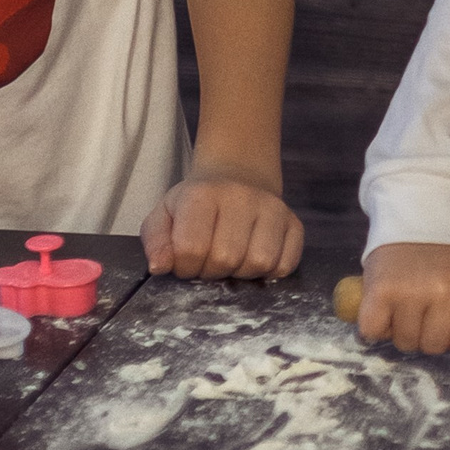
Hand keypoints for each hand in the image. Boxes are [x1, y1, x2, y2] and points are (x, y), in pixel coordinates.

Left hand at [141, 173, 302, 279]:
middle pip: (226, 259)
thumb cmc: (196, 203)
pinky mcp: (295, 223)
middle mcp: (242, 197)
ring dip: (241, 274)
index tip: (186, 262)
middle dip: (212, 271)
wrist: (237, 176)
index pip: (191, 249)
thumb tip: (161, 267)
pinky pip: (286, 263)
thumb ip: (155, 241)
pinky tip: (254, 258)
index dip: (185, 267)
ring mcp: (273, 209)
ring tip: (232, 262)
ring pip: (260, 263)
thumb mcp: (164, 214)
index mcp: (203, 194)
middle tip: (208, 263)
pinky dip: (270, 272)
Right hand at [358, 241, 449, 353]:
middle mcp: (444, 292)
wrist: (421, 211)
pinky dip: (377, 323)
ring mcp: (411, 292)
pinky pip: (374, 331)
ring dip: (403, 329)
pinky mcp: (380, 291)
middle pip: (434, 346)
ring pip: (405, 342)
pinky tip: (387, 304)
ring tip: (407, 301)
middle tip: (426, 306)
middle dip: (429, 332)